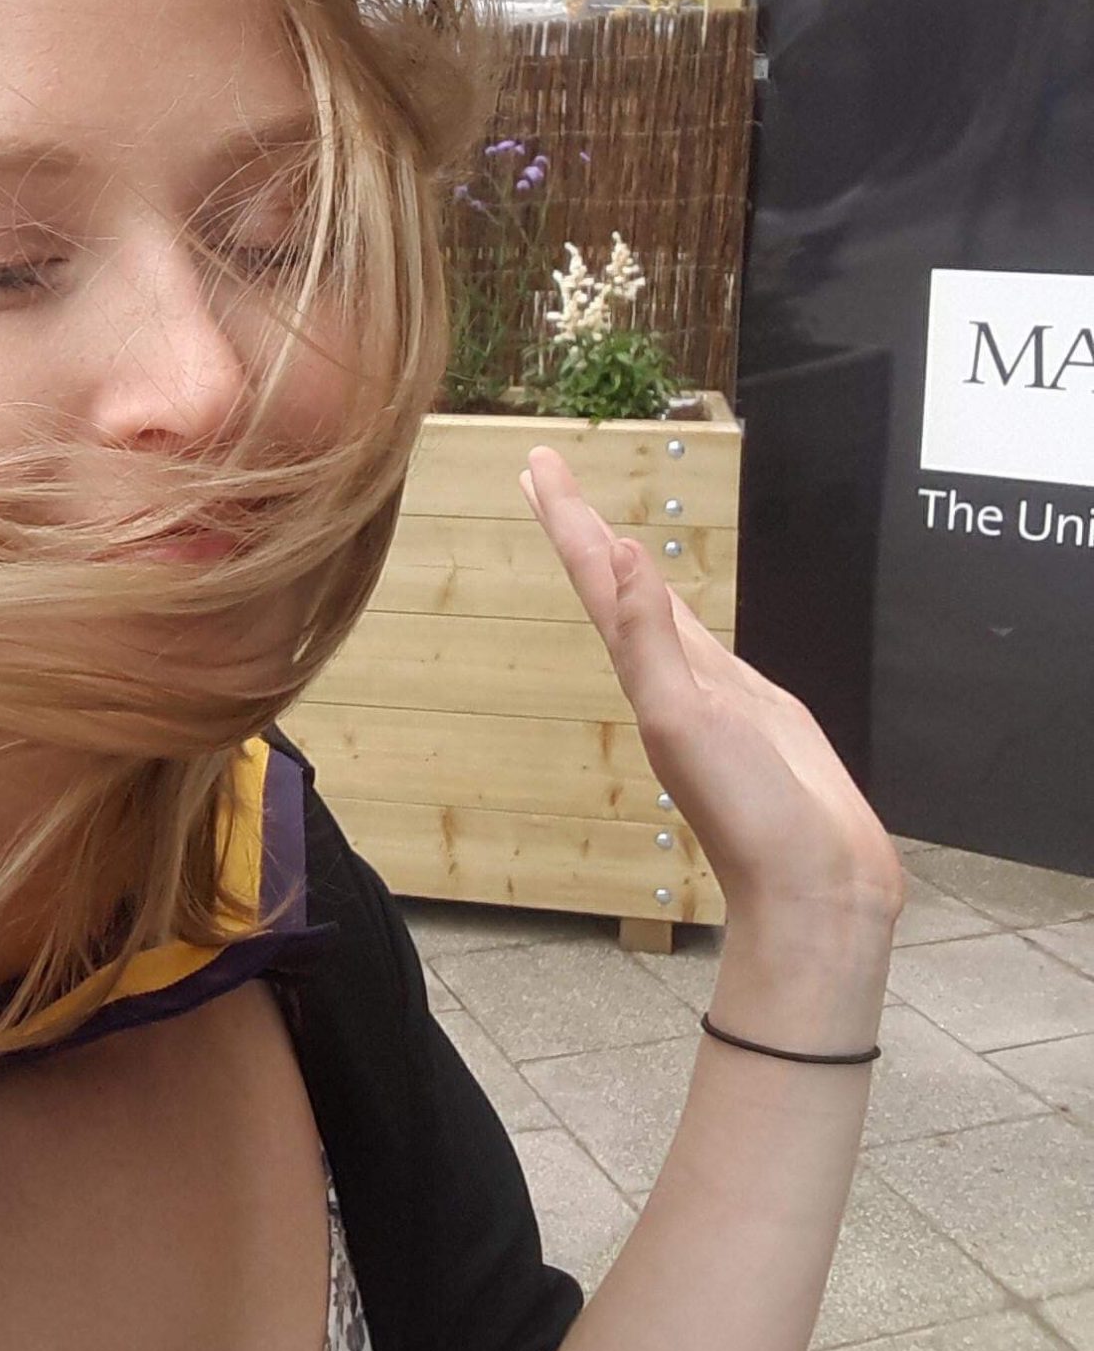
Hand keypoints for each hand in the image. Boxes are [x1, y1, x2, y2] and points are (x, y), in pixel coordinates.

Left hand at [519, 444, 904, 935]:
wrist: (815, 886)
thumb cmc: (749, 813)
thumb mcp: (687, 718)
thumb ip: (652, 640)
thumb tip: (620, 556)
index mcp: (647, 674)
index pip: (595, 577)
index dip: (567, 519)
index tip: (536, 464)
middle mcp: (670, 676)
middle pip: (612, 583)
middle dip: (578, 525)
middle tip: (543, 471)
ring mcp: (711, 692)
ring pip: (653, 609)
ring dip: (619, 564)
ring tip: (593, 524)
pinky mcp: (755, 709)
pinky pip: (701, 640)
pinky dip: (677, 609)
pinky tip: (671, 603)